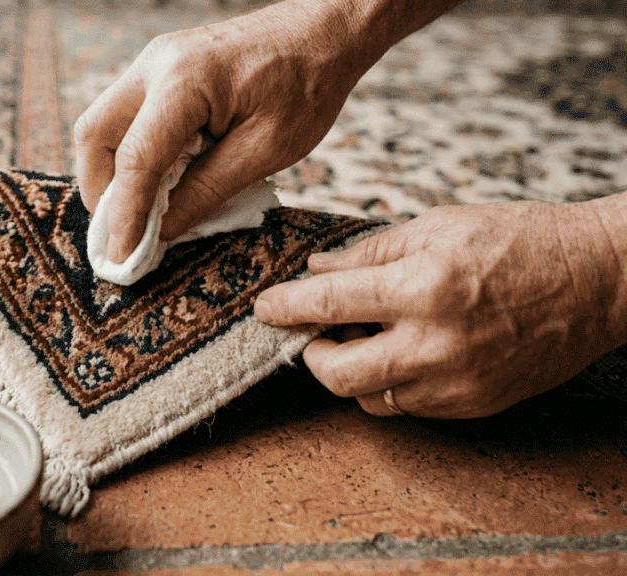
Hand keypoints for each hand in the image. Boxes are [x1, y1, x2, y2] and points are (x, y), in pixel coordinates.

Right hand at [74, 0, 387, 262]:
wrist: (323, 30)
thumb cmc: (306, 85)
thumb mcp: (266, 150)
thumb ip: (207, 191)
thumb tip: (162, 231)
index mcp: (183, 83)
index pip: (136, 160)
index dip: (124, 216)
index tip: (121, 258)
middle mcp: (155, 65)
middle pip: (94, 135)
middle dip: (100, 192)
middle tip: (121, 235)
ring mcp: (153, 63)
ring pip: (103, 126)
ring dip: (112, 175)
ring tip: (138, 215)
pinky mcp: (161, 70)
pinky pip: (127, 118)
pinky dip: (130, 156)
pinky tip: (156, 184)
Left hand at [254, 201, 626, 417]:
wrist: (598, 279)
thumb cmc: (520, 240)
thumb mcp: (439, 225)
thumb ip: (370, 252)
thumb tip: (318, 272)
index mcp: (423, 286)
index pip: (327, 305)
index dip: (285, 308)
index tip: (264, 309)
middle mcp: (435, 343)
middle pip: (336, 375)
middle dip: (310, 355)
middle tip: (311, 333)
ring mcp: (456, 381)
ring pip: (370, 398)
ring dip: (352, 371)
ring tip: (365, 337)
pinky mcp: (475, 403)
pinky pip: (409, 405)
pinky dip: (391, 383)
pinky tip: (401, 352)